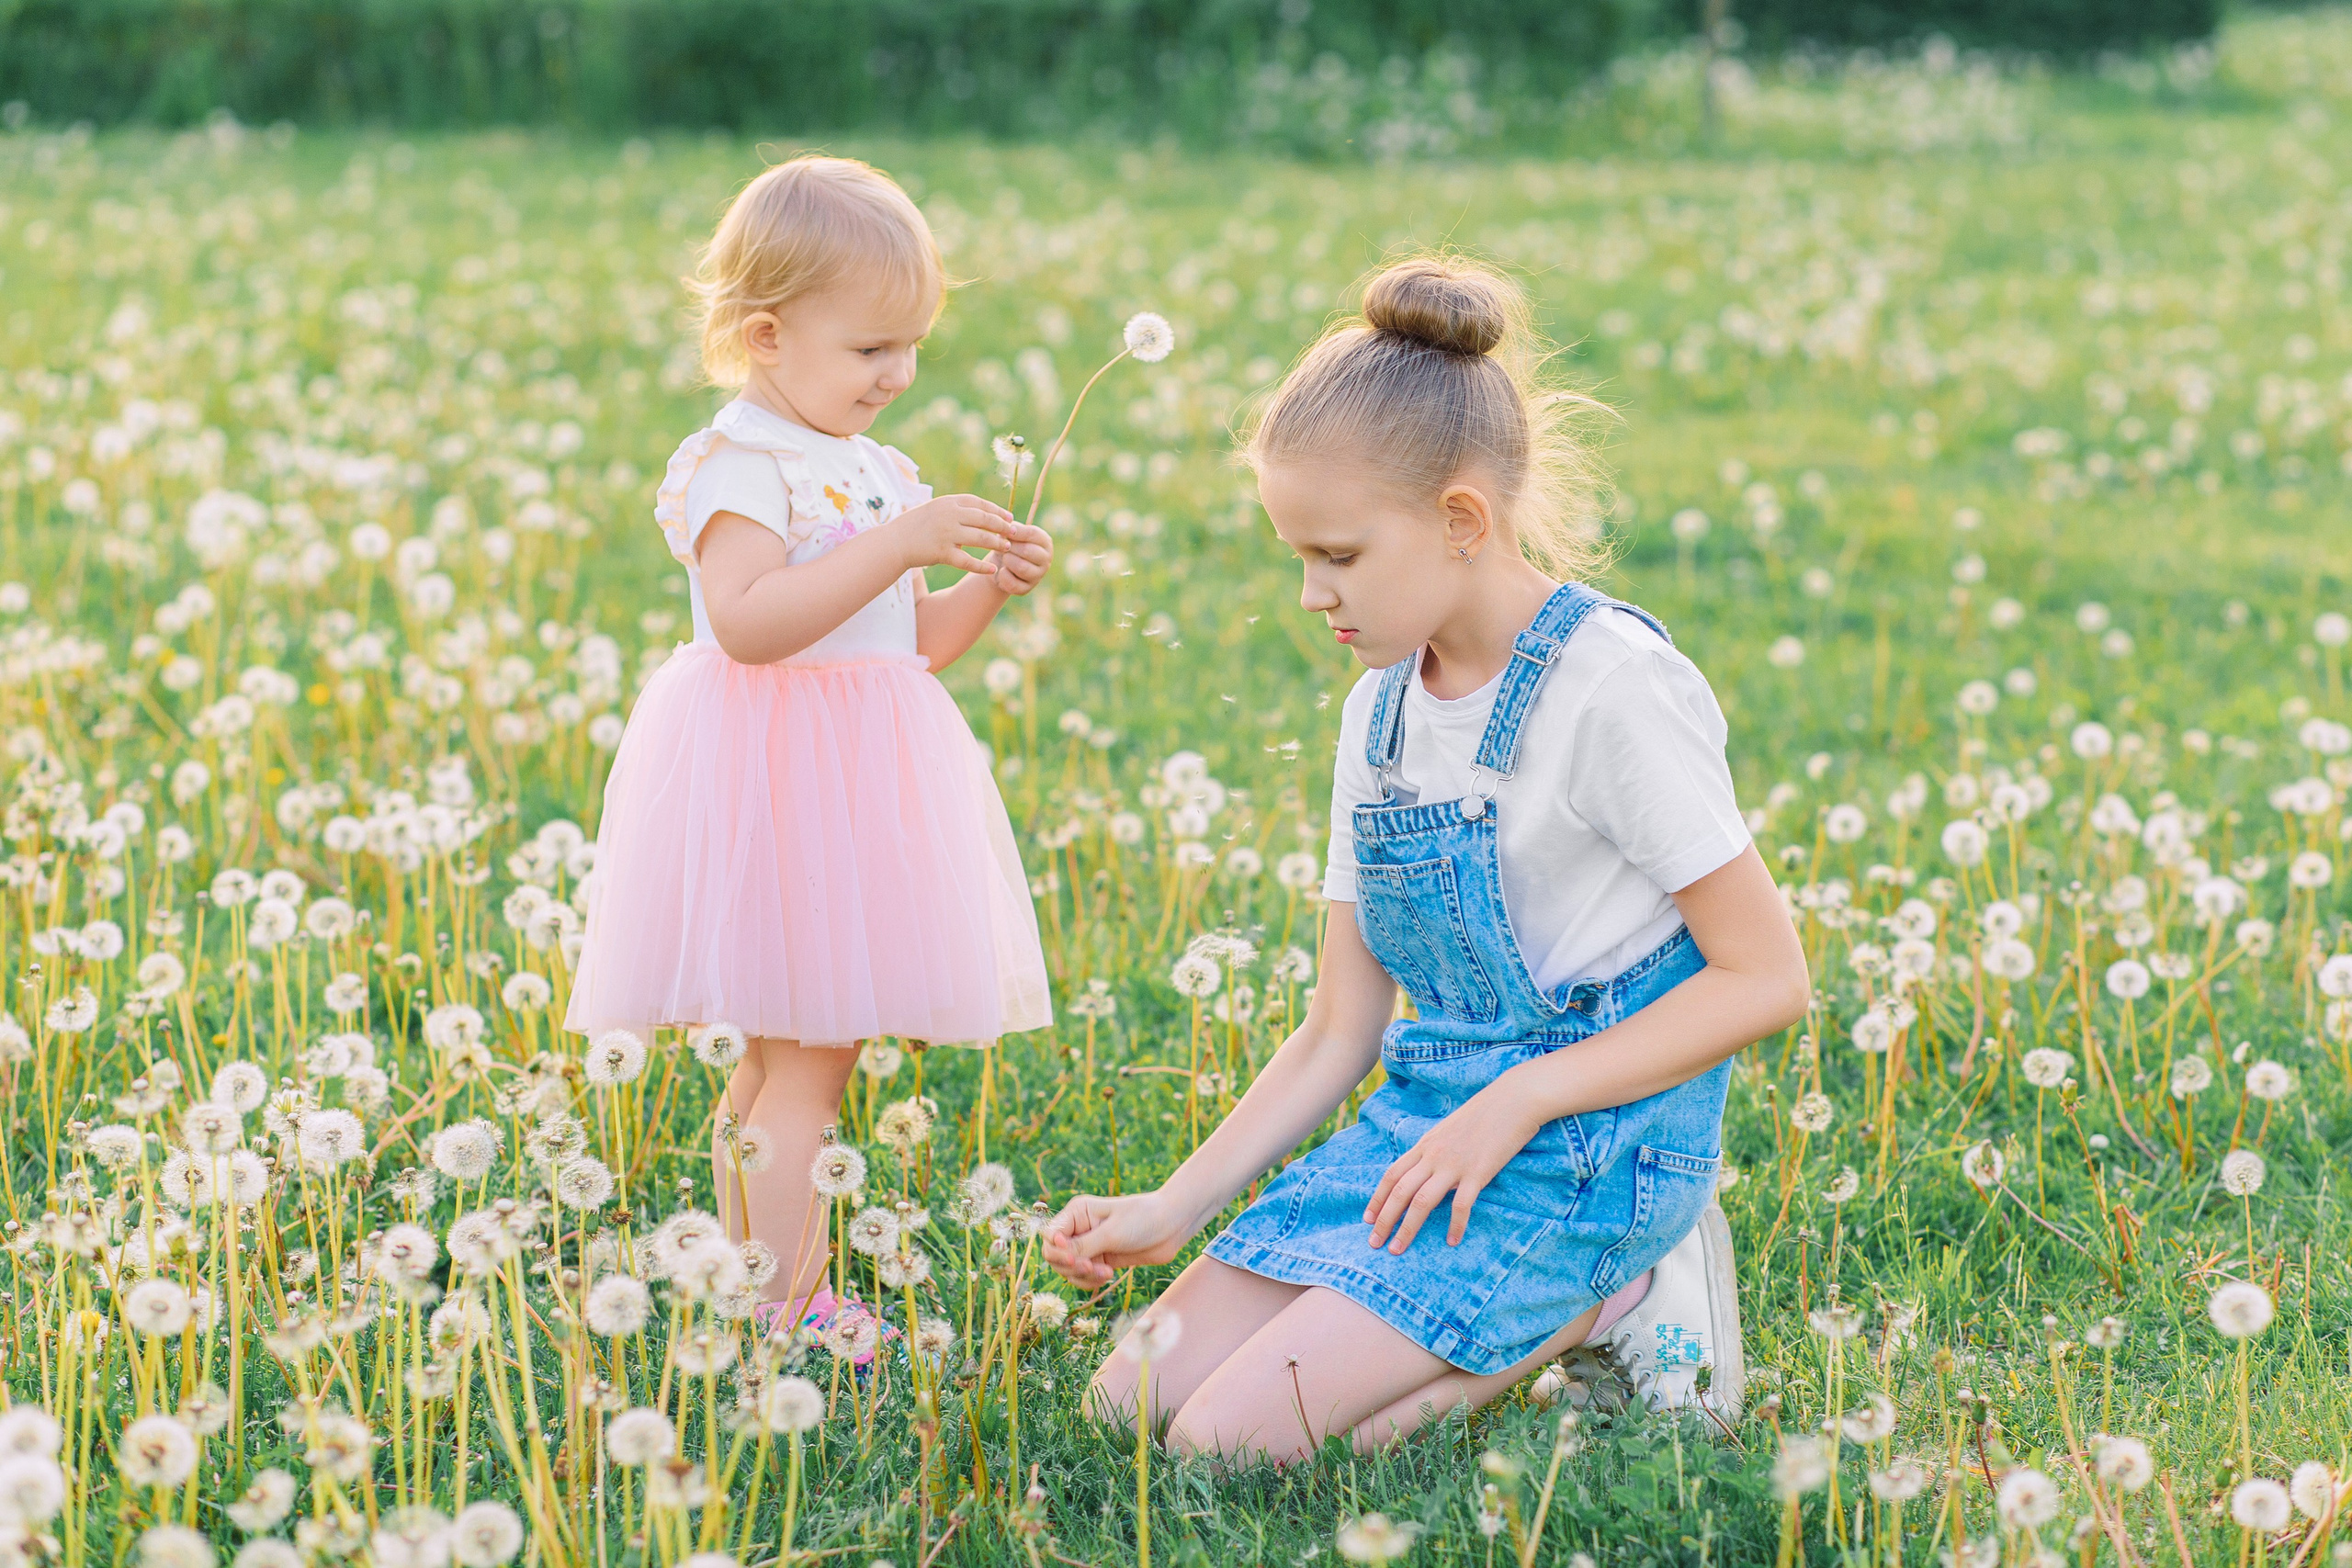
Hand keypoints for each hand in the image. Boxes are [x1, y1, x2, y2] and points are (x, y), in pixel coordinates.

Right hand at [886, 494, 1014, 573]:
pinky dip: (981, 566)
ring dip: (996, 543)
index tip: (1009, 517)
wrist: (893, 542)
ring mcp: (946, 534)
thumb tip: (979, 512)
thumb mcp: (934, 509)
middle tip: (1014, 532)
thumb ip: (954, 509)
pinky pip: (968, 561)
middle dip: (1002, 526)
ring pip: (981, 538)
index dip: (997, 510)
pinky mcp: (942, 553)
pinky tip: (992, 569)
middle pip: (984, 519)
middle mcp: (949, 515)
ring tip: (1006, 548)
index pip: (979, 503)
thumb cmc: (914, 526)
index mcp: (948, 502)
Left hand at [988, 521, 1052, 595]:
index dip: (1018, 532)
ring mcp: (1038, 575)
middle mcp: (1046, 559)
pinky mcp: (1027, 589)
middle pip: (1027, 551)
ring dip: (1007, 561)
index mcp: (1044, 542)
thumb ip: (1009, 529)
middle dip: (1011, 548)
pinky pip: (1013, 583)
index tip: (1007, 531)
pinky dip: (1003, 575)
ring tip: (1004, 558)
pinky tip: (1002, 570)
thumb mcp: (1009, 534)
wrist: (1000, 565)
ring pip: (1021, 567)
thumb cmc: (1008, 545)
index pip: (1033, 534)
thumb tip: (1007, 526)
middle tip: (1004, 547)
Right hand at [1042, 1188, 1192, 1288]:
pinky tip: (1109, 1276)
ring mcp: (1089, 1246)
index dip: (1056, 1249)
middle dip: (1070, 1266)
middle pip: (1055, 1255)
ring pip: (1068, 1270)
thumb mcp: (1112, 1232)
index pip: (1050, 1235)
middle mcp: (1079, 1229)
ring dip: (1083, 1276)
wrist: (1172, 1226)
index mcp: (1077, 1213)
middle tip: (1091, 1267)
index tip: (1073, 1257)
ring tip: (1105, 1273)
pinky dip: (1091, 1281)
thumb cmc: (1143, 1219)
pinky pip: (1083, 1277)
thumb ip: (1083, 1246)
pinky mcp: (1100, 1260)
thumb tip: (1056, 1253)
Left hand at [1362, 1088, 1537, 1251]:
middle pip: (1400, 1192)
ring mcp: (1454, 1164)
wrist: (1513, 1100)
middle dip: (1384, 1220)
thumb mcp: (1449, 1129)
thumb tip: (1425, 1170)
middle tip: (1374, 1243)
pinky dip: (1455, 1225)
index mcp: (1425, 1144)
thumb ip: (1434, 1149)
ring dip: (1407, 1228)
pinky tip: (1452, 1240)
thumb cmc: (1484, 1114)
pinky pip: (1460, 1205)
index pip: (1392, 1175)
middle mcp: (1433, 1155)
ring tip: (1398, 1249)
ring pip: (1421, 1201)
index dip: (1377, 1198)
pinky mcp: (1478, 1173)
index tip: (1367, 1219)